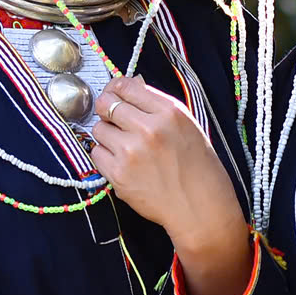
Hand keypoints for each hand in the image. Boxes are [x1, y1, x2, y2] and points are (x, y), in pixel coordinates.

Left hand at [90, 75, 245, 240]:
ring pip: (98, 128)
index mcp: (169, 112)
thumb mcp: (187, 125)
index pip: (126, 86)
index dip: (116, 89)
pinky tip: (123, 162)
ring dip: (107, 134)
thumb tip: (129, 88)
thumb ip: (156, 106)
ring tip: (125, 145)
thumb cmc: (198, 168)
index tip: (115, 94)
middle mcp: (149, 128)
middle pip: (106, 104)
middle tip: (114, 119)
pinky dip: (105, 156)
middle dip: (107, 109)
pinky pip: (96, 153)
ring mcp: (131, 151)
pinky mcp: (119, 174)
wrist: (199, 208)